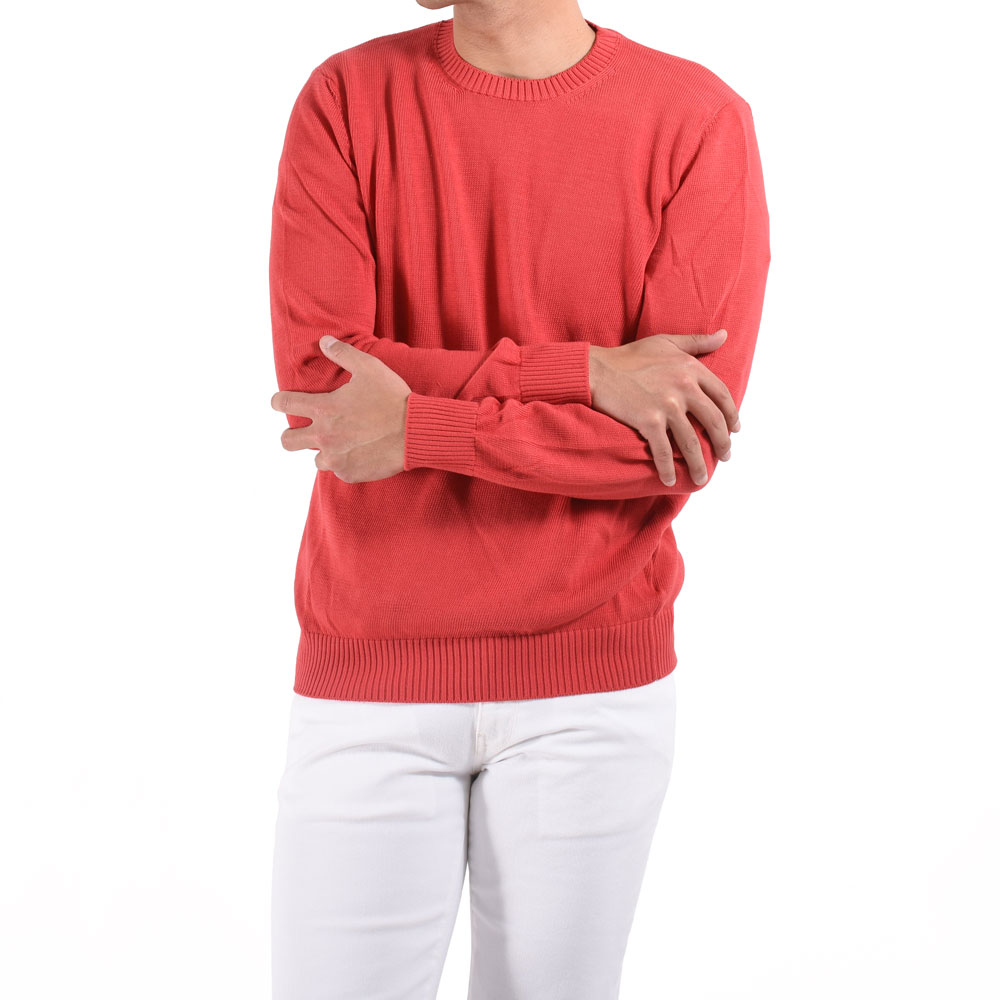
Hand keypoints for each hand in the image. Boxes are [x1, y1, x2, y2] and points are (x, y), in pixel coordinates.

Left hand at [271, 336, 410, 482]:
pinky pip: (339, 471)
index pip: (284, 403)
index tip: (279, 402)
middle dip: (290, 436)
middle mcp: (324, 435)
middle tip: (301, 433)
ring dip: (325, 452)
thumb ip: (343, 353)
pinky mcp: (349, 473)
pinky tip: (362, 455)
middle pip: (287, 441)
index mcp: (324, 408)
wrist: (415, 432)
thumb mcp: (369, 368)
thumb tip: (324, 341)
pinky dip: (347, 464)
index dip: (278, 401)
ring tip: (343, 445)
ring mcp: (335, 458)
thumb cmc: (393, 398)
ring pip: (316, 460)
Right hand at [588, 330, 739, 485]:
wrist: (598, 370)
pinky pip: (664, 451)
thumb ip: (697, 341)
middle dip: (723, 443)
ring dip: (700, 465)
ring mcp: (667, 406)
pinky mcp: (649, 421)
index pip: (722, 395)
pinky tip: (670, 480)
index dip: (732, 415)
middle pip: (713, 421)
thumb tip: (724, 335)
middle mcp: (684, 387)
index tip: (734, 429)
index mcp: (691, 368)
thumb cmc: (629, 356)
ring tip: (702, 478)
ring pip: (692, 442)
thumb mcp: (666, 342)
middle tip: (725, 456)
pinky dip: (668, 469)